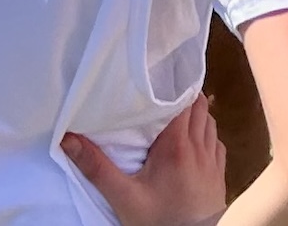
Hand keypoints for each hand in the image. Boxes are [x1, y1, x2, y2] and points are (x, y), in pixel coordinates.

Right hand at [63, 97, 226, 225]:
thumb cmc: (160, 220)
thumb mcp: (123, 196)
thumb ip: (97, 167)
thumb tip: (68, 140)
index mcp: (177, 144)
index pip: (183, 100)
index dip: (175, 86)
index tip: (160, 77)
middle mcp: (200, 146)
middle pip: (198, 107)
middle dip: (184, 96)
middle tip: (164, 92)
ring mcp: (213, 159)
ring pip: (210, 122)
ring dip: (196, 114)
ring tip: (177, 112)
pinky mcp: (219, 173)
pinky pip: (217, 142)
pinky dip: (207, 134)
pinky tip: (195, 140)